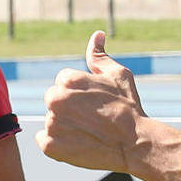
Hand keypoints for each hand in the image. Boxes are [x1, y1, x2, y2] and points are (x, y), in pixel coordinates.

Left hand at [35, 30, 146, 172]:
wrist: (135, 143)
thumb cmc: (128, 107)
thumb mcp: (117, 75)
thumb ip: (99, 55)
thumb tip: (97, 35)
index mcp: (68, 80)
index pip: (63, 82)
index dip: (81, 92)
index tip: (95, 103)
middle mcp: (56, 99)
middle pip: (54, 99)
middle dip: (68, 106)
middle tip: (90, 117)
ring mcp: (52, 123)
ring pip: (52, 120)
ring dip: (64, 125)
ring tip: (88, 131)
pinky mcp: (50, 146)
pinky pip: (45, 140)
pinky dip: (57, 143)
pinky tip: (77, 143)